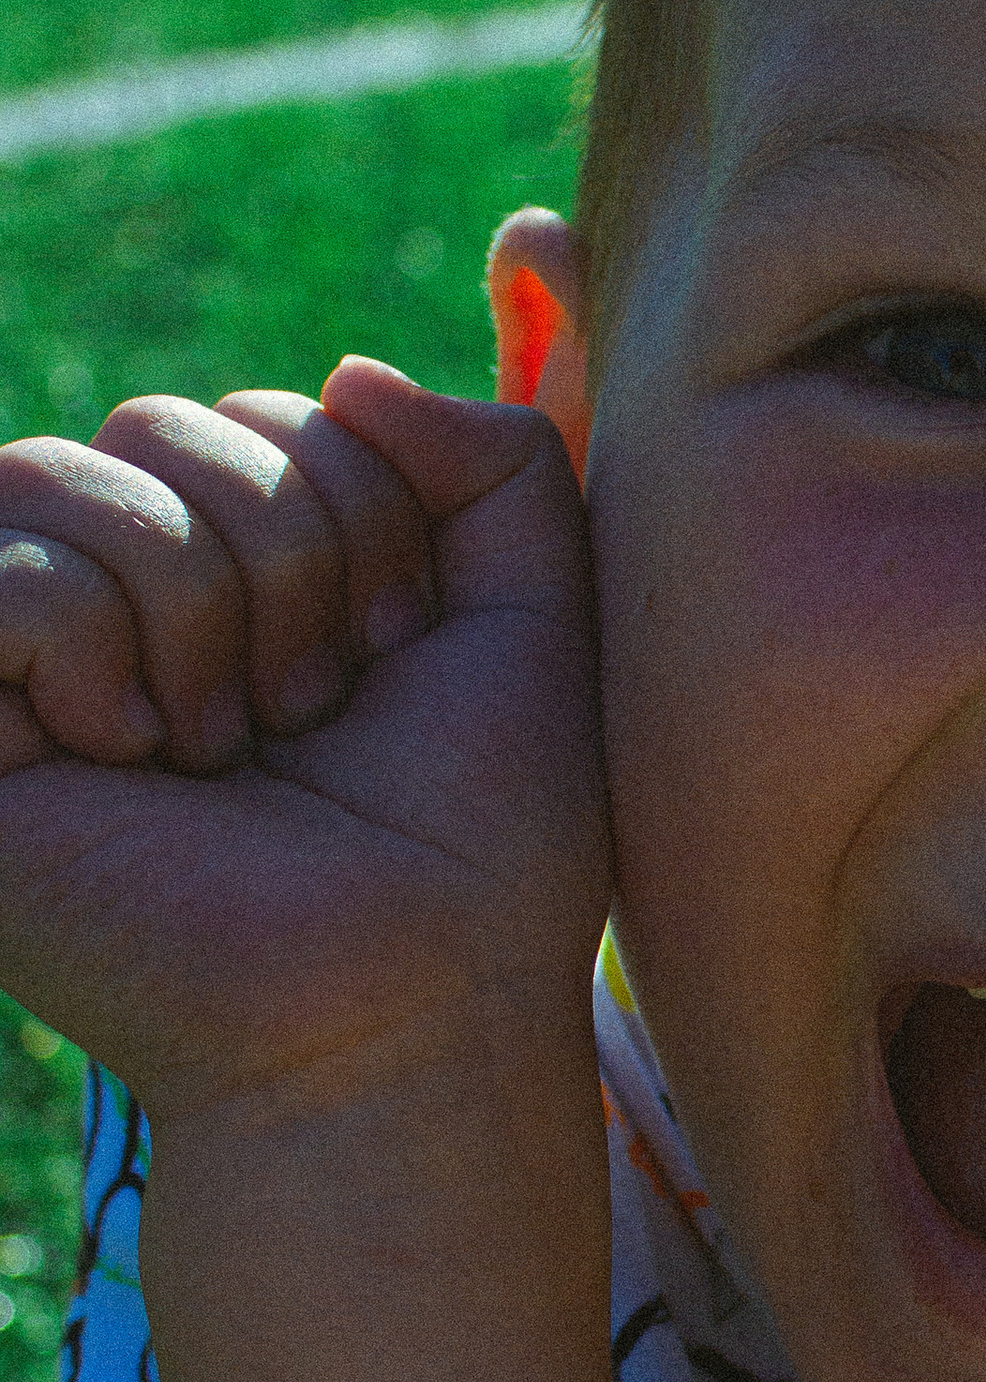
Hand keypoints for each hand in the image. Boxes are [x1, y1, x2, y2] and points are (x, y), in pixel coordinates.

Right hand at [0, 360, 606, 1121]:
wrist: (406, 1005)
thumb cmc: (480, 848)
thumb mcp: (538, 621)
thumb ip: (498, 459)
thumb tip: (350, 375)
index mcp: (247, 591)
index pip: (264, 413)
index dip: (357, 511)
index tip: (393, 658)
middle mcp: (128, 620)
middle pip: (161, 421)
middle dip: (282, 550)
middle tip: (312, 714)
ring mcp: (27, 675)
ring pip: (62, 469)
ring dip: (198, 604)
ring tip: (225, 748)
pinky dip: (92, 644)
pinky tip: (131, 760)